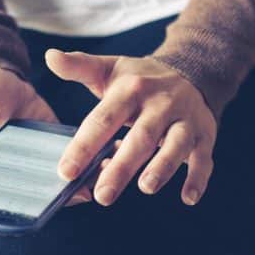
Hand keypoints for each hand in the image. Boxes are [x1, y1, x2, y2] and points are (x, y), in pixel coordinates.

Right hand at [0, 66, 91, 205]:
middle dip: (60, 196)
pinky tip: (108, 159)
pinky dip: (91, 162)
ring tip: (101, 178)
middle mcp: (17, 172)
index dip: (20, 205)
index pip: (4, 195)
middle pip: (37, 193)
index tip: (39, 210)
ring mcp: (40, 161)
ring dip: (80, 182)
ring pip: (60, 180)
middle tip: (81, 193)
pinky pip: (76, 160)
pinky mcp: (58, 147)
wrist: (6, 79)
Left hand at [46, 49, 216, 205]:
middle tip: (102, 195)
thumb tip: (50, 56)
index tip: (66, 171)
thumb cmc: (140, 78)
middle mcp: (160, 104)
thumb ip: (79, 66)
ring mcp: (184, 120)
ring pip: (175, 145)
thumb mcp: (109, 69)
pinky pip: (203, 158)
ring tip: (145, 187)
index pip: (103, 119)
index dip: (84, 146)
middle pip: (140, 137)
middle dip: (121, 167)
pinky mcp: (204, 134)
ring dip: (162, 167)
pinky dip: (198, 178)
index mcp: (131, 89)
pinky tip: (188, 198)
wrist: (190, 70)